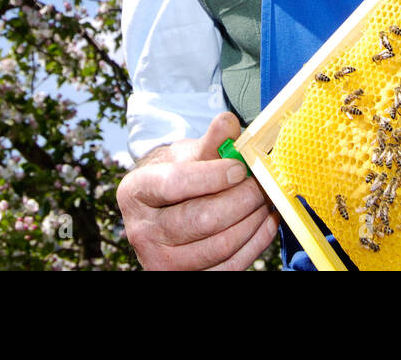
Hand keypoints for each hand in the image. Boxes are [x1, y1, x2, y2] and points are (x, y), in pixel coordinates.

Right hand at [116, 112, 279, 270]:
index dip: (213, 176)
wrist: (167, 209)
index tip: (240, 167)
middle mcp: (141, 231)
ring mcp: (162, 261)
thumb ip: (211, 139)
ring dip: (252, 221)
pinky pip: (230, 267)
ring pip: (219, 246)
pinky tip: (265, 221)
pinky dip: (255, 243)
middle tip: (260, 183)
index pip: (174, 184)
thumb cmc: (179, 175)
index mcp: (135, 192)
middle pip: (200, 219)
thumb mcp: (188, 153)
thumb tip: (229, 122)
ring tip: (265, 199)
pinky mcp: (187, 277)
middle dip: (240, 199)